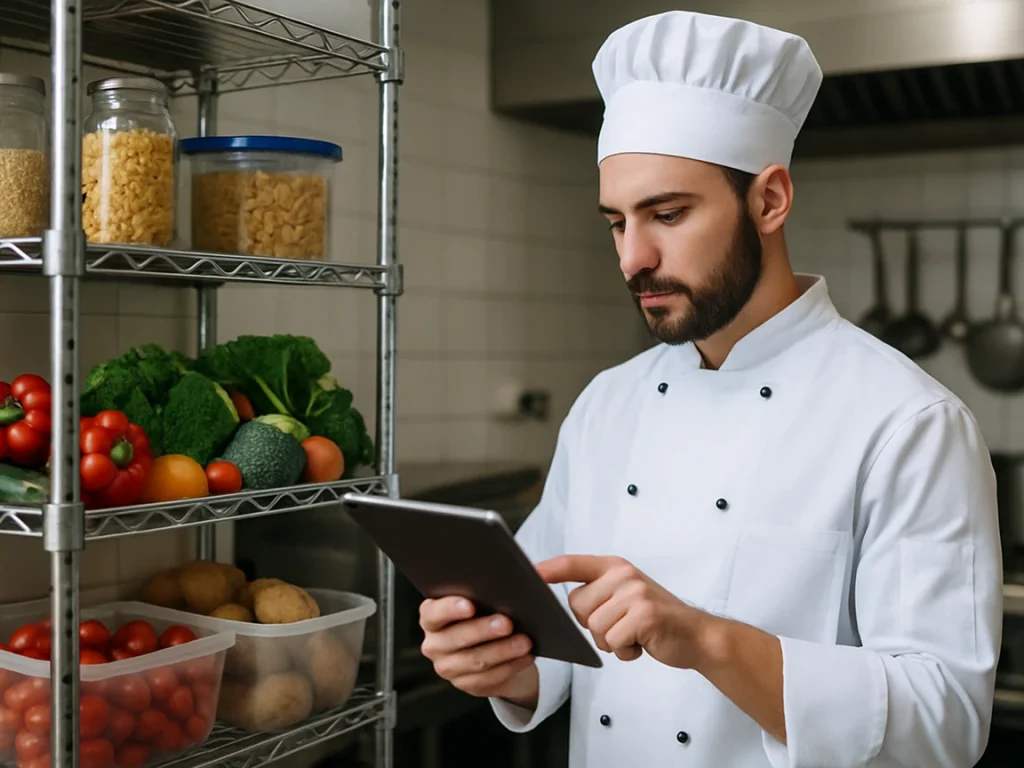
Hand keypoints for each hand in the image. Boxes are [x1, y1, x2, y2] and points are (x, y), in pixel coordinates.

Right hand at [419, 597, 538, 706]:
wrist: (495, 648)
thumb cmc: (487, 614)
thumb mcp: (486, 597)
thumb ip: (498, 585)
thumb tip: (530, 577)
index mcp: (432, 616)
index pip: (433, 613)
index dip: (449, 609)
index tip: (470, 606)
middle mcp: (435, 643)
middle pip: (455, 638)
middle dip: (483, 630)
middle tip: (507, 623)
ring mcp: (448, 666)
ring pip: (474, 660)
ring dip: (502, 651)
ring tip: (524, 641)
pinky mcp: (466, 684)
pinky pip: (488, 678)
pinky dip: (510, 666)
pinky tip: (524, 656)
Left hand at [537, 555, 709, 668]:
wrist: (697, 636)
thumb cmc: (654, 621)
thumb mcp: (626, 596)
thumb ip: (598, 593)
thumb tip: (559, 603)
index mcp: (615, 567)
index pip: (573, 563)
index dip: (549, 569)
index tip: (529, 573)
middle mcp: (623, 574)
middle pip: (577, 606)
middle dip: (594, 625)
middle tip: (622, 626)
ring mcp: (635, 592)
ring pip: (595, 627)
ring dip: (611, 642)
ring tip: (634, 635)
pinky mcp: (644, 614)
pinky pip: (613, 641)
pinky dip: (625, 652)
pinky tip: (642, 644)